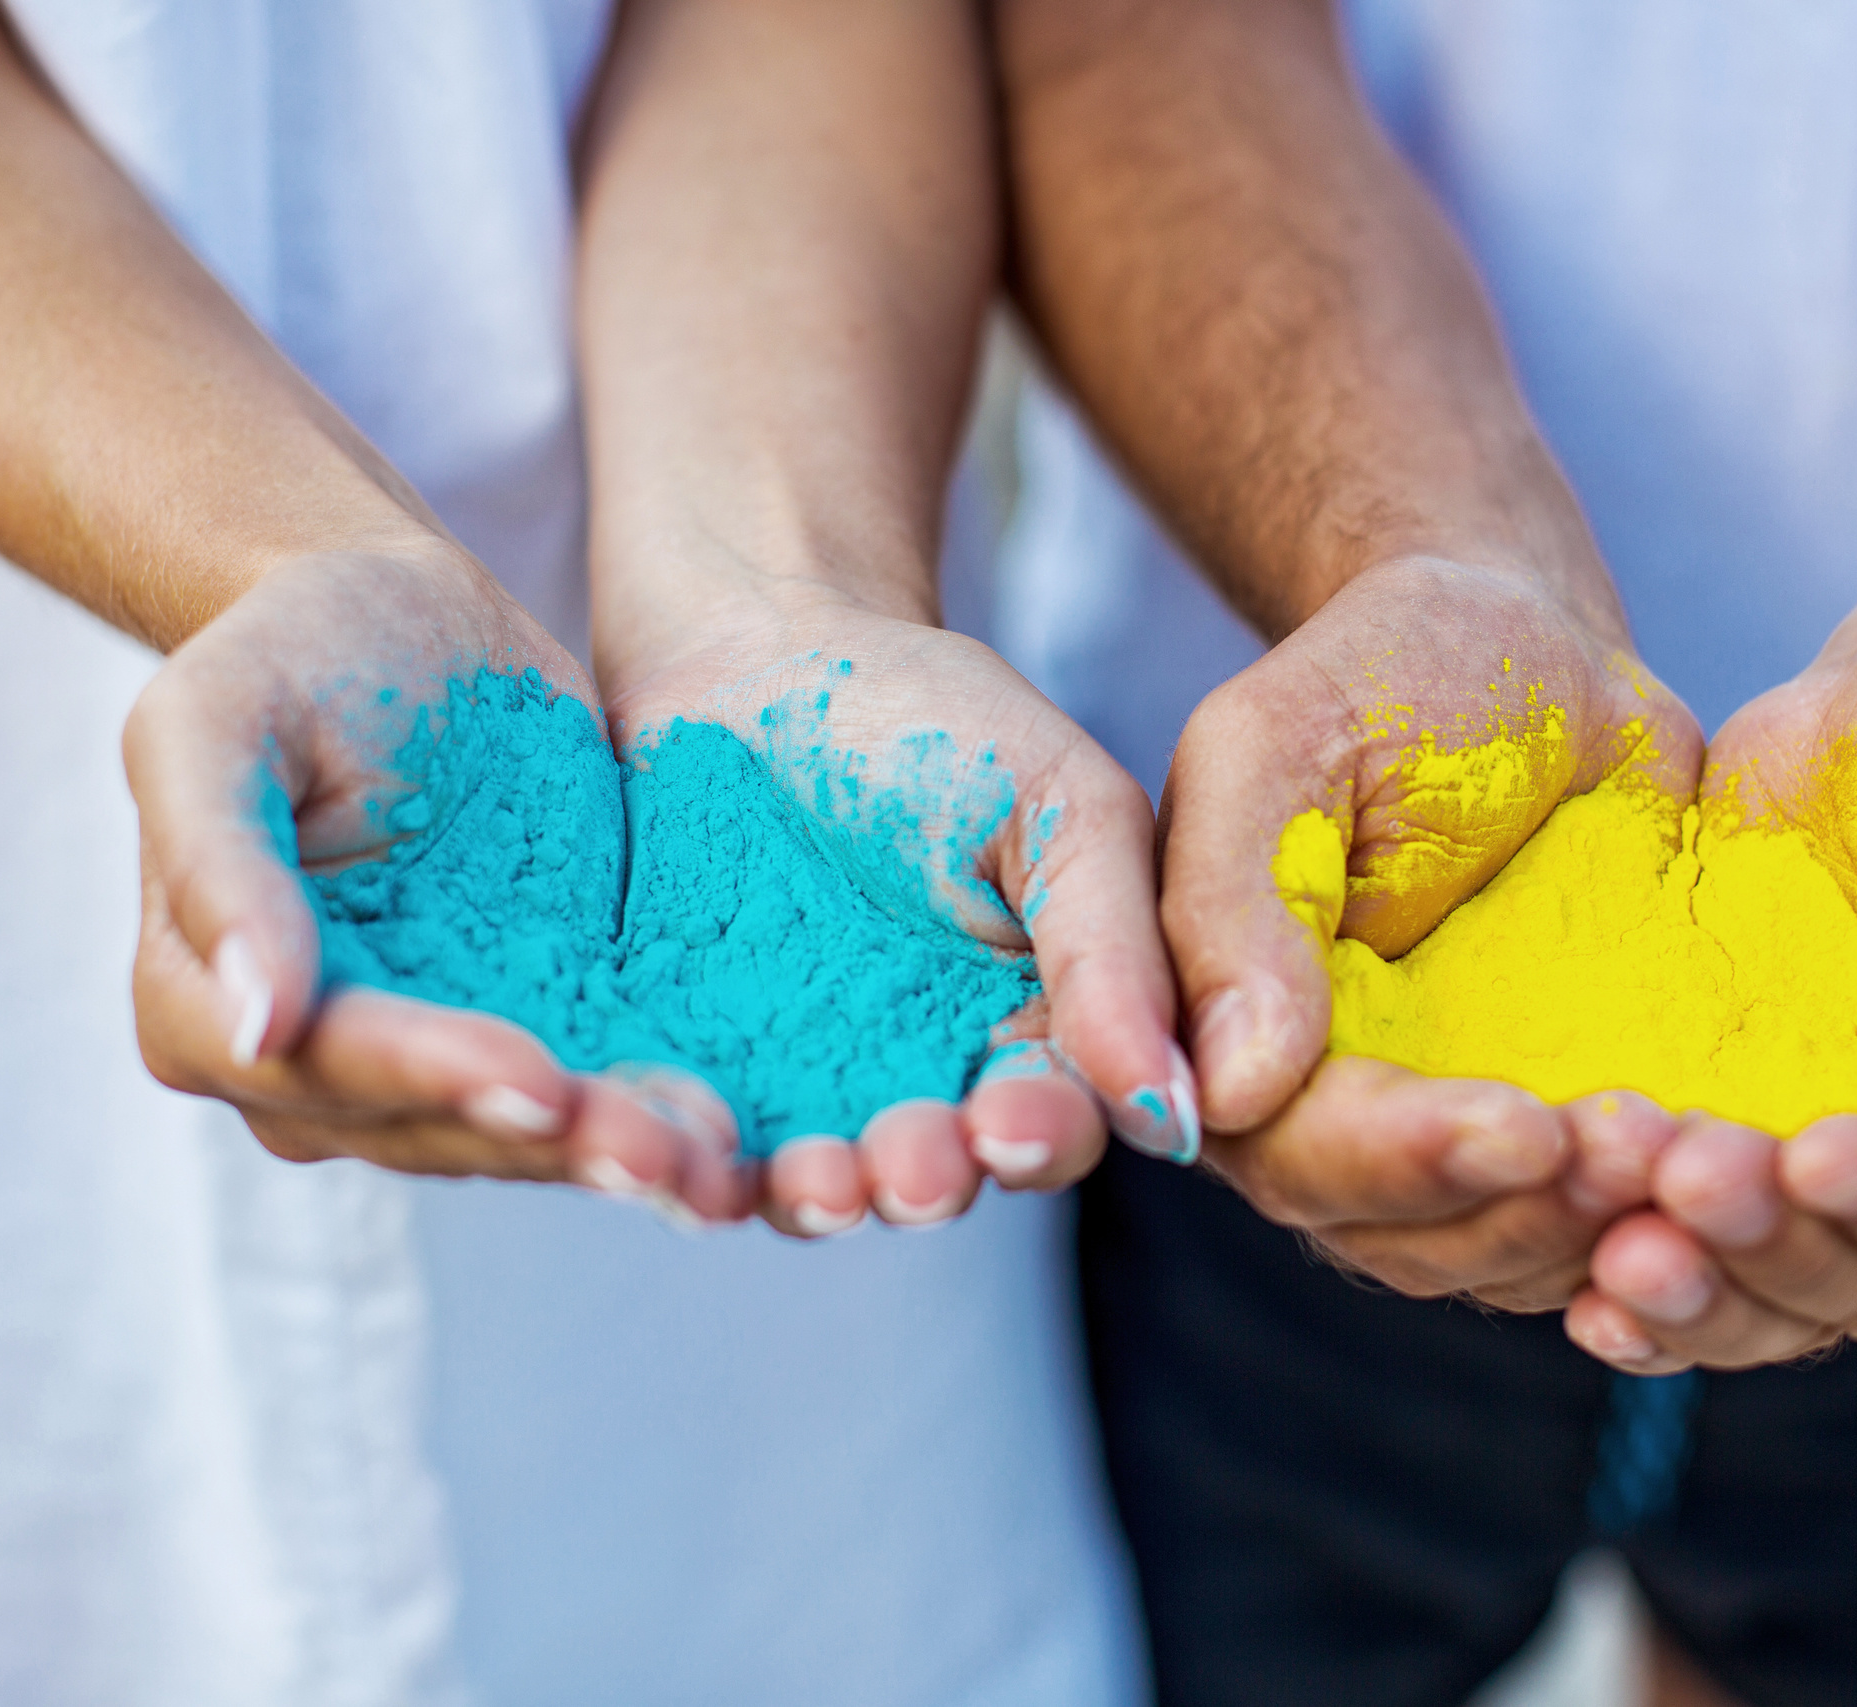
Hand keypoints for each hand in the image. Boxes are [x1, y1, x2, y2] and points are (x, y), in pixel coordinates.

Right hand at [126, 548, 748, 1221]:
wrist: (403, 616)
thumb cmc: (286, 649)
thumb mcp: (213, 721)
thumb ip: (216, 864)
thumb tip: (250, 1028)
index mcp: (207, 1008)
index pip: (330, 1066)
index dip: (433, 1078)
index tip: (536, 1082)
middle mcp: (323, 1069)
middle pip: (448, 1125)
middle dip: (559, 1141)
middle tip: (666, 1153)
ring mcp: (445, 1056)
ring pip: (538, 1132)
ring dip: (630, 1151)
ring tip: (721, 1154)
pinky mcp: (551, 1024)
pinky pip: (613, 1086)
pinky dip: (676, 1112)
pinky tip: (752, 1127)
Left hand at [598, 597, 1179, 1237]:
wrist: (757, 643)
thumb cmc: (937, 714)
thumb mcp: (1062, 807)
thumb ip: (1115, 949)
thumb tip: (1179, 1110)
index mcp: (1028, 1032)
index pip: (1053, 1119)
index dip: (1039, 1138)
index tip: (1011, 1126)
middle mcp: (918, 1084)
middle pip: (932, 1173)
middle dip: (922, 1181)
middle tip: (907, 1172)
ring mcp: (795, 1086)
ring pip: (810, 1178)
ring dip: (815, 1198)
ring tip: (809, 1186)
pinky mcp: (688, 1067)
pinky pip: (685, 1139)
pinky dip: (683, 1164)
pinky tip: (677, 1157)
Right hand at [1161, 555, 1707, 1303]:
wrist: (1533, 652)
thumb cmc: (1386, 672)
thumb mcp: (1278, 747)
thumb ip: (1234, 908)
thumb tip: (1227, 1096)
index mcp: (1229, 1037)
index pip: (1300, 1155)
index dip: (1407, 1160)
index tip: (1529, 1128)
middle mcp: (1325, 1113)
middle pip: (1403, 1237)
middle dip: (1525, 1208)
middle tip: (1646, 1144)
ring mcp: (1445, 1133)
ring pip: (1506, 1256)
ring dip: (1603, 1229)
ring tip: (1705, 1157)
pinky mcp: (1558, 1125)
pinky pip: (1600, 1220)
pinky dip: (1667, 1215)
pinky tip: (1745, 1165)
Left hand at [1565, 630, 1856, 1369]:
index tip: (1819, 1156)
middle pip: (1855, 1275)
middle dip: (1765, 1237)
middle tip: (1678, 1177)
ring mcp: (1818, 1182)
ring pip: (1758, 1288)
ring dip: (1685, 1277)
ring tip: (1611, 1231)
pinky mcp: (1720, 1136)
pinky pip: (1679, 1244)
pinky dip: (1630, 1284)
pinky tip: (1577, 1296)